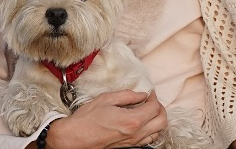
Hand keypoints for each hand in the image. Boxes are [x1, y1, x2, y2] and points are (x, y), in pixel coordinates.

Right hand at [43, 89, 167, 148]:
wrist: (74, 138)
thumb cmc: (87, 119)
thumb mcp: (107, 99)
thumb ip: (128, 95)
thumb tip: (142, 94)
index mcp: (132, 120)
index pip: (155, 107)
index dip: (153, 97)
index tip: (148, 92)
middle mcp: (135, 134)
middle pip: (162, 121)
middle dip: (160, 108)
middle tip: (151, 100)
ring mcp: (132, 143)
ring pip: (157, 132)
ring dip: (156, 120)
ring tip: (147, 110)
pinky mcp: (127, 147)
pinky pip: (147, 140)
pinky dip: (150, 130)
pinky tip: (142, 122)